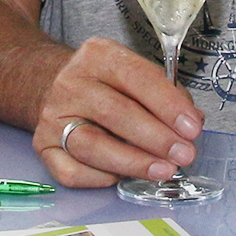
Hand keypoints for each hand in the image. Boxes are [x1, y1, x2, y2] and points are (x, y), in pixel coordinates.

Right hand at [31, 37, 204, 187]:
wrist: (51, 85)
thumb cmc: (105, 84)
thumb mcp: (134, 73)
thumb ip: (166, 93)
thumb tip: (191, 122)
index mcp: (98, 56)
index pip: (136, 77)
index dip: (167, 104)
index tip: (191, 128)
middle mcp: (71, 84)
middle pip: (114, 112)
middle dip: (155, 138)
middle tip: (183, 154)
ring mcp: (53, 117)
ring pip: (91, 146)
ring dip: (132, 162)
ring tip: (163, 170)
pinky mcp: (43, 146)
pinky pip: (71, 171)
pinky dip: (99, 178)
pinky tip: (121, 177)